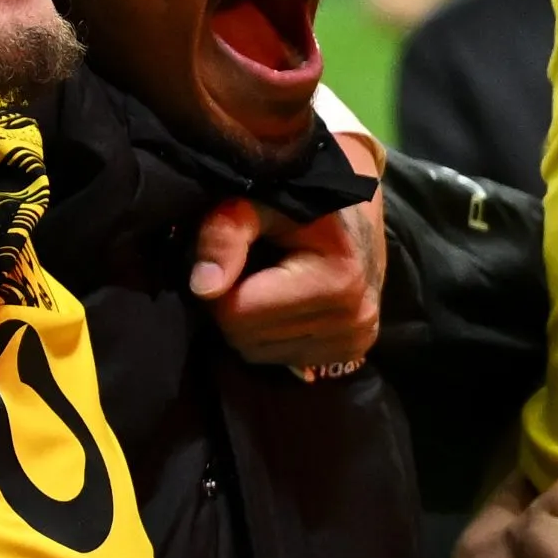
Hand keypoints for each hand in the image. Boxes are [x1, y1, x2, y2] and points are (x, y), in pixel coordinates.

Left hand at [191, 196, 384, 373]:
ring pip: (259, 354)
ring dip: (250, 322)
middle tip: (244, 270)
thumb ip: (225, 233)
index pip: (239, 314)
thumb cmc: (300, 199)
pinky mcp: (352, 351)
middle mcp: (354, 319)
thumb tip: (202, 287)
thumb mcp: (257, 200)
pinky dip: (272, 333)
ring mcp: (356, 340)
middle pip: (246, 340)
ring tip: (266, 282)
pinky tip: (285, 301)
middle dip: (232, 306)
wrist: (355, 209)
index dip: (219, 287)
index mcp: (337, 280)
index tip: (229, 260)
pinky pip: (281, 358)